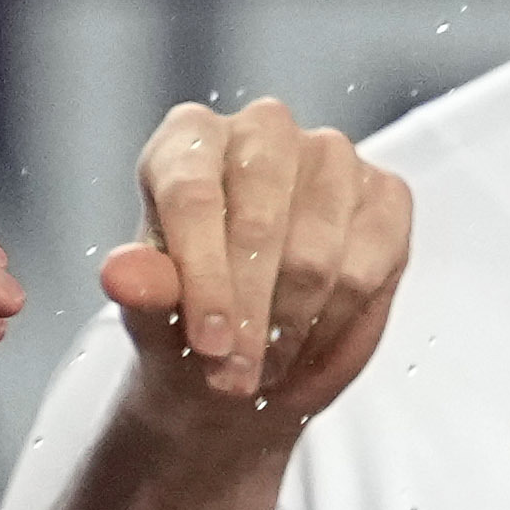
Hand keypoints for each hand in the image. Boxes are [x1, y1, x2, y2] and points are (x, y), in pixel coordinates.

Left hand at [97, 99, 412, 421]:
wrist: (247, 349)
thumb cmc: (187, 319)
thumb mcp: (153, 315)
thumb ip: (143, 290)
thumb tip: (123, 273)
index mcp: (188, 139)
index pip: (194, 197)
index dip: (204, 278)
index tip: (208, 347)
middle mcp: (263, 131)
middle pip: (260, 223)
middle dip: (249, 313)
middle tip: (235, 377)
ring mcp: (331, 159)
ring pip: (319, 255)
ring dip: (292, 328)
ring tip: (266, 367)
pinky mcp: (385, 195)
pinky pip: (371, 268)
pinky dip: (339, 321)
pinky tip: (309, 343)